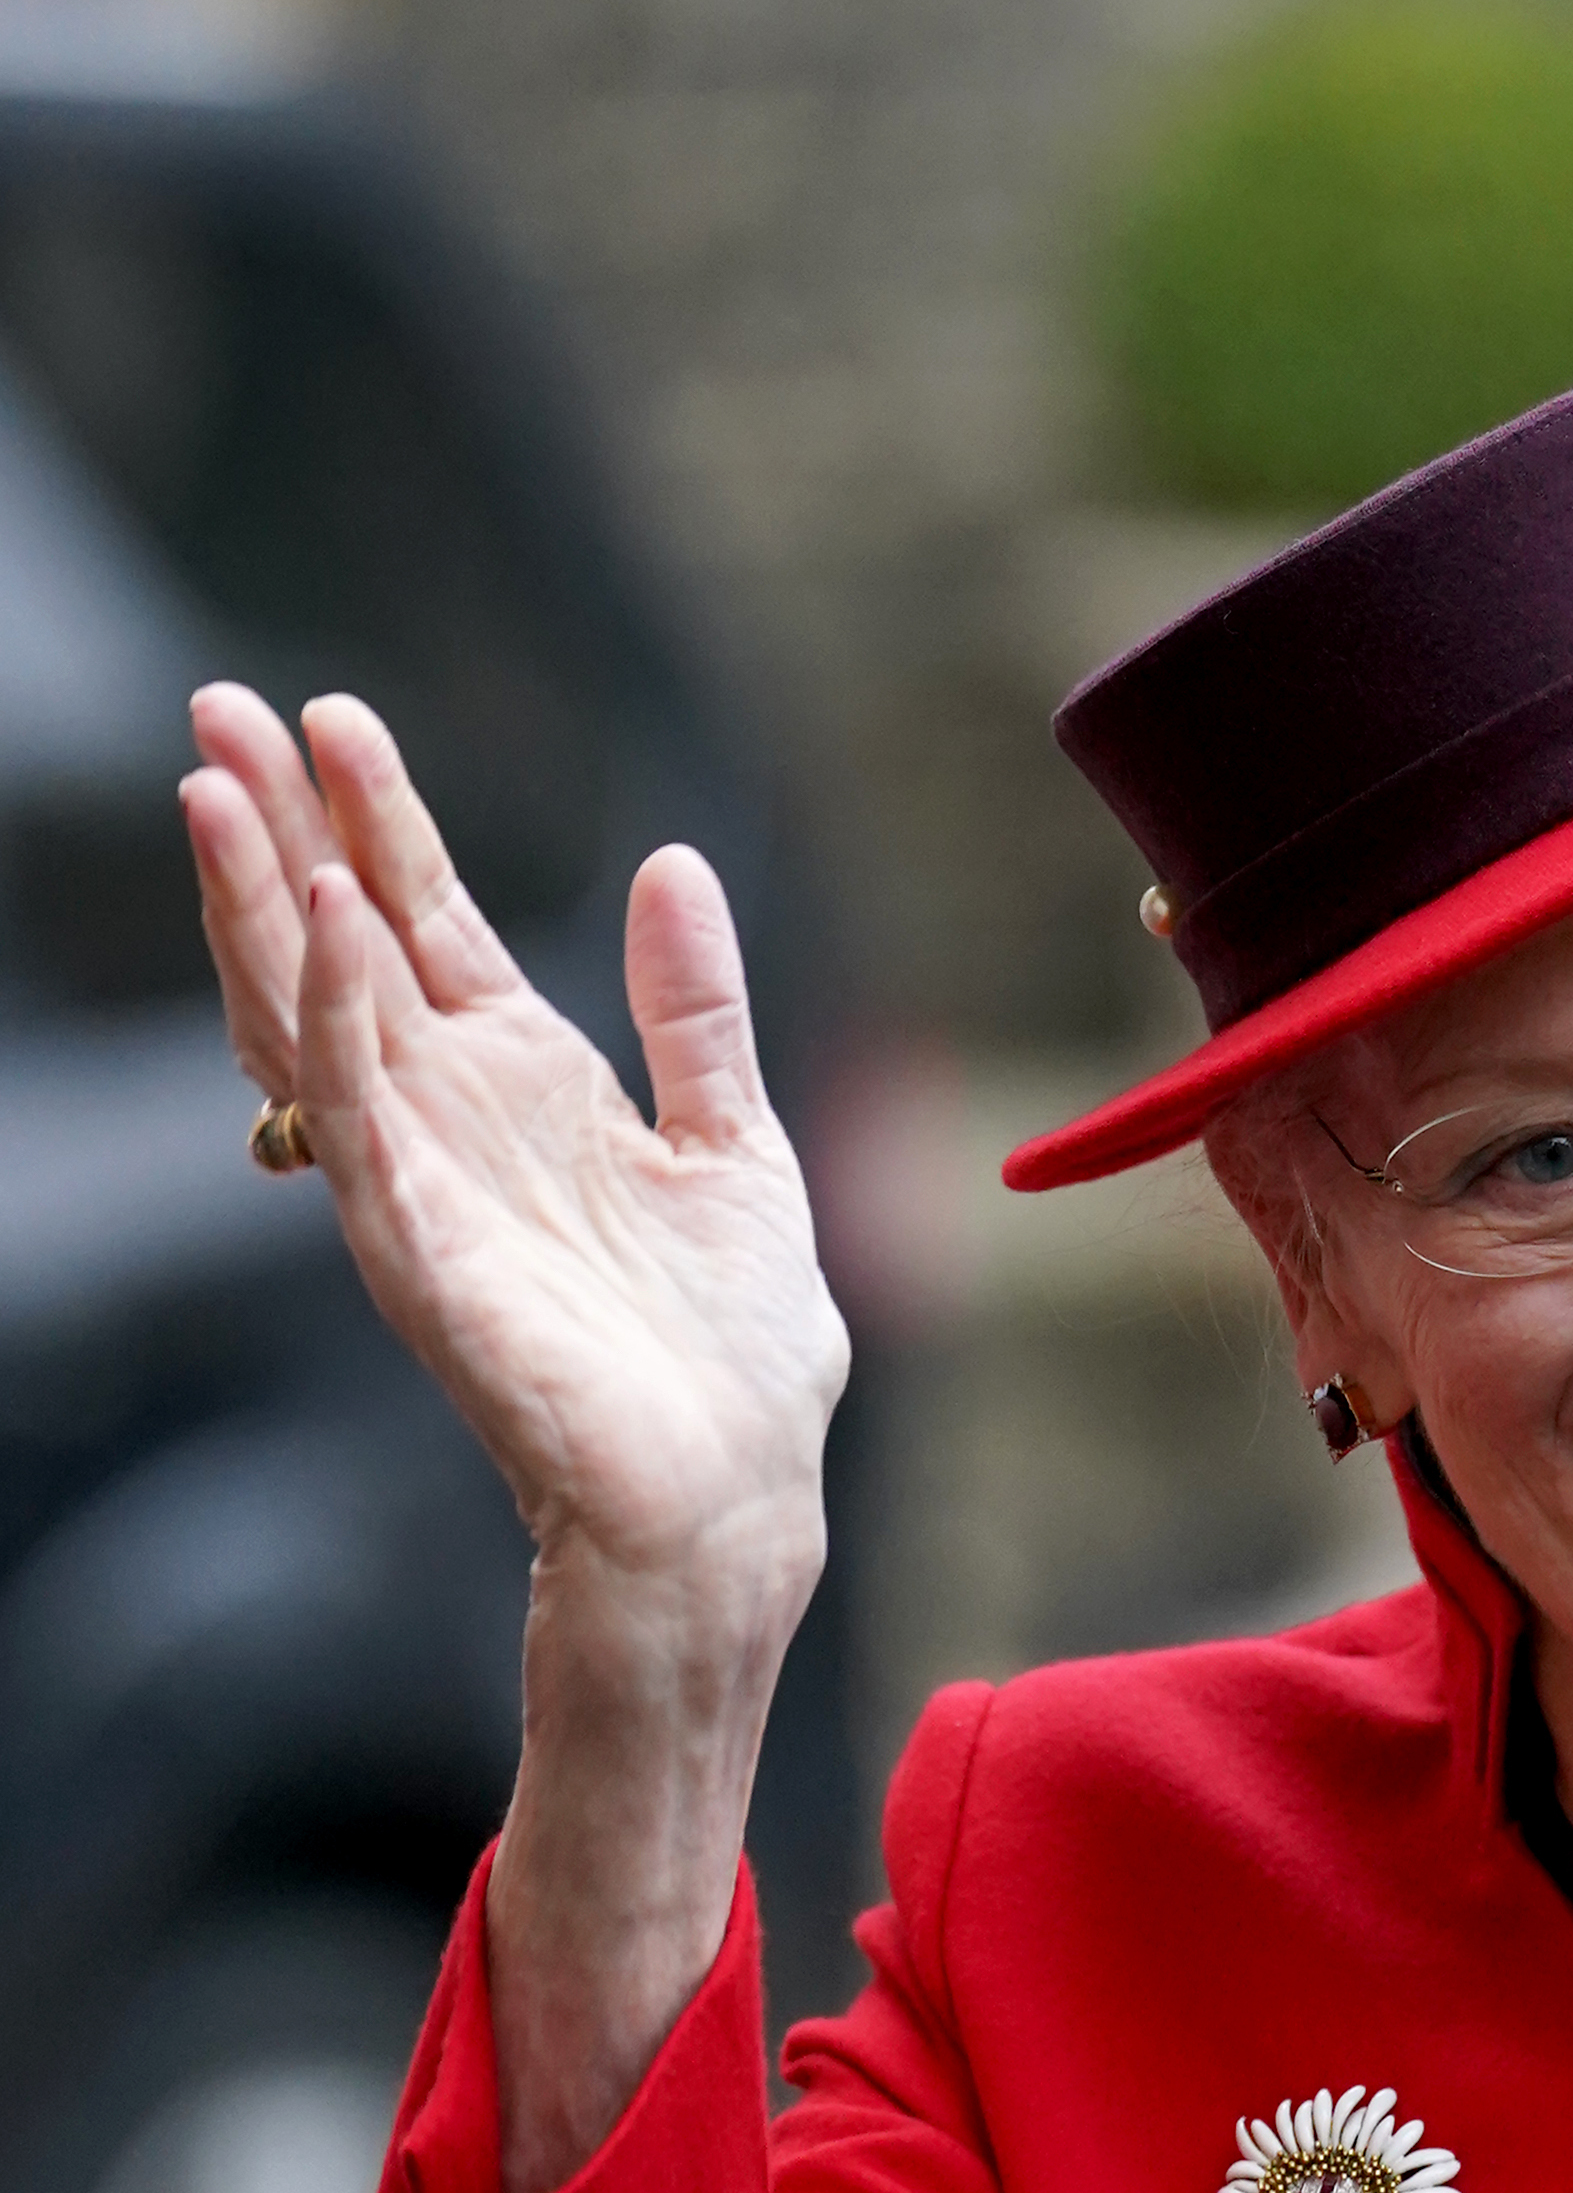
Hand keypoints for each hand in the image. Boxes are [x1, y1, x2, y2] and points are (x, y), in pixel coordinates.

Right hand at [182, 686, 848, 1638]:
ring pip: (314, 1015)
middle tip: (221, 702)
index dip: (381, 821)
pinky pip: (356, 1115)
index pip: (428, 924)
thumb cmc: (733, 1352)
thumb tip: (670, 861)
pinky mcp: (416, 1247)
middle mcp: (455, 1121)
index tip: (334, 715)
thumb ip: (693, 1011)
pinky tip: (324, 922)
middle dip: (281, 828)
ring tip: (217, 782)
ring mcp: (422, 1181)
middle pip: (341, 945)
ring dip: (262, 902)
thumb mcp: (734, 1141)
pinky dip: (334, 1019)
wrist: (731, 1489)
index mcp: (529, 1088)